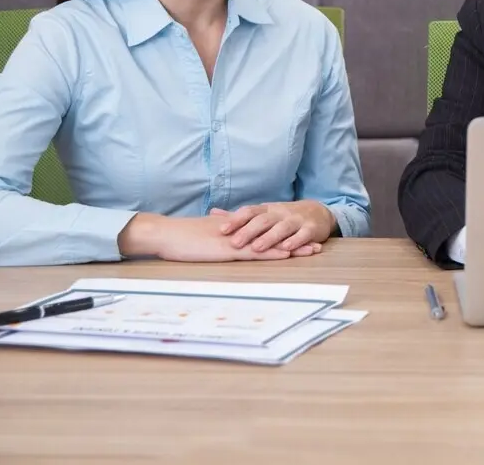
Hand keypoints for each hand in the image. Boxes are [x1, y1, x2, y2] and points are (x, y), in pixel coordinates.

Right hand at [117, 213, 317, 262]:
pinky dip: (271, 254)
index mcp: (236, 228)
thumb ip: (218, 236)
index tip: (303, 235)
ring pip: (270, 243)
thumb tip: (226, 238)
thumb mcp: (204, 236)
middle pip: (274, 235)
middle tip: (317, 242)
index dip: (285, 233)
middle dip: (296, 239)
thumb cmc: (180, 237)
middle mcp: (240, 232)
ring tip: (312, 250)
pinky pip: (254, 252)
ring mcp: (235, 240)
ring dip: (291, 247)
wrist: (165, 234)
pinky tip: (286, 255)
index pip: (266, 230)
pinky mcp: (227, 250)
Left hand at [211, 200, 336, 253]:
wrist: (319, 213)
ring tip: (257, 248)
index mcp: (268, 209)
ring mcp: (296, 220)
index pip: (250, 211)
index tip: (221, 229)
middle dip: (249, 231)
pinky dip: (295, 241)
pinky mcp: (311, 229)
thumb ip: (239, 216)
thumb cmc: (285, 216)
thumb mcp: (263, 213)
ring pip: (282, 227)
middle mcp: (281, 213)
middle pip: (263, 220)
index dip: (236, 220)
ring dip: (269, 237)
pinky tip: (286, 248)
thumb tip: (212, 213)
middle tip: (235, 242)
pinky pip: (303, 234)